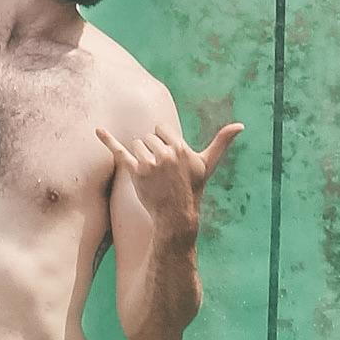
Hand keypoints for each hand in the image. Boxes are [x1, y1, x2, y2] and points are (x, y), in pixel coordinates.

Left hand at [98, 116, 243, 240]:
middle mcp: (164, 154)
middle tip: (162, 171)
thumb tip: (241, 124)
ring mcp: (149, 163)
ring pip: (136, 145)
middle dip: (152, 151)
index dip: (164, 142)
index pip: (161, 129)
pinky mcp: (135, 172)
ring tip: (151, 175)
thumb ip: (222, 141)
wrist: (176, 214)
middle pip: (148, 137)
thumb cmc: (193, 187)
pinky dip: (107, 140)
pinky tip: (97, 130)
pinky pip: (119, 151)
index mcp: (180, 147)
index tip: (170, 159)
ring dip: (141, 157)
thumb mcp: (208, 163)